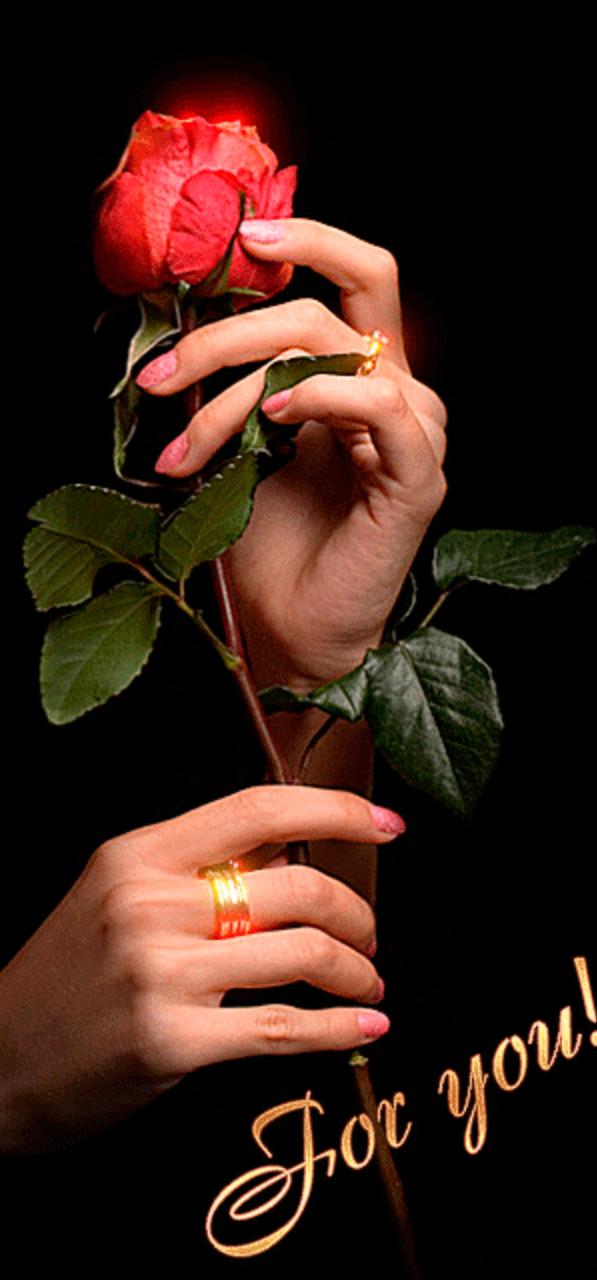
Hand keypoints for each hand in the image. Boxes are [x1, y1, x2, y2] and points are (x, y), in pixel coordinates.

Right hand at [0, 786, 403, 1153]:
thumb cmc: (67, 975)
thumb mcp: (116, 893)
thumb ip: (199, 866)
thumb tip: (290, 846)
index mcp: (139, 854)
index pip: (258, 808)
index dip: (336, 809)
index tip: (387, 823)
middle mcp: (150, 903)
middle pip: (296, 885)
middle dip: (355, 912)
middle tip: (369, 935)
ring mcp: (160, 973)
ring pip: (302, 954)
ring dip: (356, 972)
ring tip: (367, 984)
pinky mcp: (172, 1042)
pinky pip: (281, 1027)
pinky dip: (337, 1028)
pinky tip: (364, 1027)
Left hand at [138, 218, 447, 691]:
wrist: (289, 628)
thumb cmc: (266, 541)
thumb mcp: (240, 441)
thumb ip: (236, 380)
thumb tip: (184, 325)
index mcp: (361, 374)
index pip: (354, 276)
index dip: (308, 239)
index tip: (239, 237)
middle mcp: (396, 391)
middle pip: (324, 308)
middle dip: (226, 336)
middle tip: (159, 377)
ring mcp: (414, 432)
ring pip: (332, 354)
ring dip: (240, 391)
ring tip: (188, 447)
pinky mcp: (419, 476)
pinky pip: (381, 406)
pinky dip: (322, 395)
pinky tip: (276, 416)